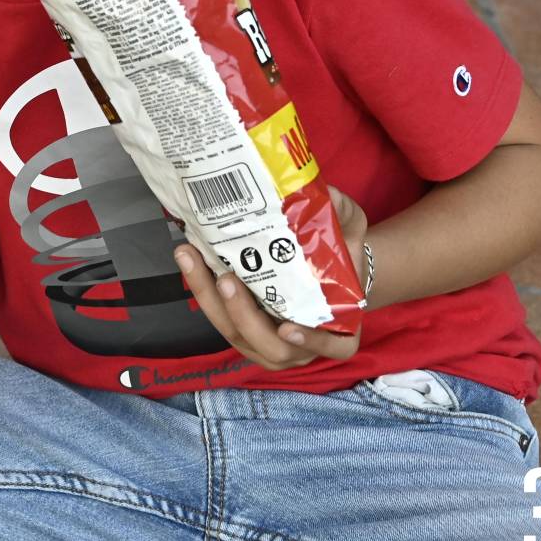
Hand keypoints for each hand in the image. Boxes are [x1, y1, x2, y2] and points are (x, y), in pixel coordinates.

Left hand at [175, 185, 368, 371]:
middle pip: (270, 346)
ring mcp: (270, 343)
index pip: (332, 347)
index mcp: (341, 331)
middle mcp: (304, 345)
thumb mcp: (349, 228)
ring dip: (211, 301)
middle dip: (244, 315)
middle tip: (226, 281)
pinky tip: (190, 263)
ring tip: (193, 262)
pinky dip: (203, 294)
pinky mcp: (243, 331)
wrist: (323, 258)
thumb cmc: (340, 250)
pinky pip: (220, 319)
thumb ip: (341, 213)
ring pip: (236, 334)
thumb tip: (326, 194)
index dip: (311, 342)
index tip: (287, 328)